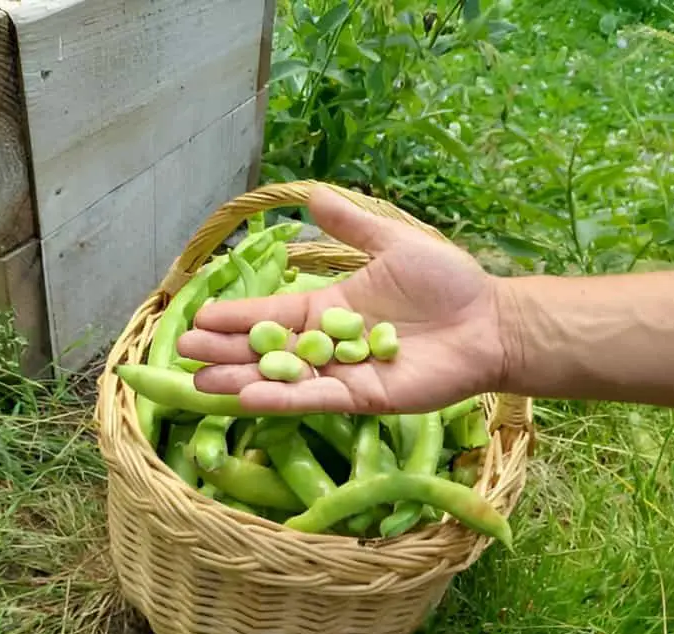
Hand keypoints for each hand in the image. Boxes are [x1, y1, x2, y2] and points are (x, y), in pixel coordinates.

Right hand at [177, 186, 511, 413]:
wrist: (490, 321)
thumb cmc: (447, 284)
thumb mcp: (393, 243)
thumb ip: (352, 227)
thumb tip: (312, 194)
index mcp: (330, 308)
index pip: (272, 313)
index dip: (236, 316)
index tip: (198, 316)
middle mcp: (329, 344)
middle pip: (267, 349)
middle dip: (225, 350)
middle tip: (183, 352)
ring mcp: (344, 373)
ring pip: (283, 378)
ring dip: (241, 380)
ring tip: (199, 382)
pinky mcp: (365, 397)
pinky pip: (318, 398)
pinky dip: (284, 398)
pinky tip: (248, 397)